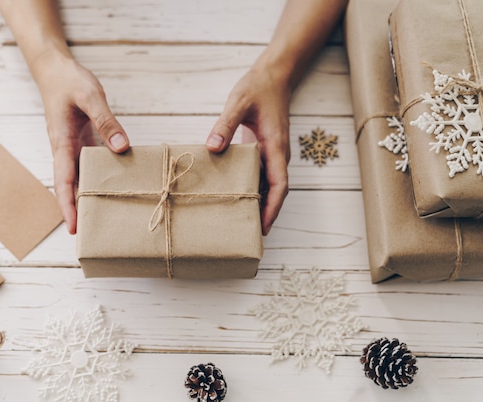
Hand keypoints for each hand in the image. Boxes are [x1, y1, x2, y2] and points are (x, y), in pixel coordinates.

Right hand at [32, 49, 129, 233]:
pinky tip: (110, 186)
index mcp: (61, 142)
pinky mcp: (79, 142)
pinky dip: (95, 179)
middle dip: (75, 210)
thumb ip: (105, 121)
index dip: (67, 205)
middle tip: (88, 235)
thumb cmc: (69, 81)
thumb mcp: (90, 96)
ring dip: (85, 197)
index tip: (73, 227)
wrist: (54, 69)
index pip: (63, 180)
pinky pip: (86, 166)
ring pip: (77, 178)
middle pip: (68, 187)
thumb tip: (120, 147)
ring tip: (101, 217)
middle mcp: (63, 149)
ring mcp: (70, 147)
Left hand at [206, 64, 290, 234]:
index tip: (264, 227)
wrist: (274, 75)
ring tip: (241, 222)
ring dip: (259, 203)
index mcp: (276, 147)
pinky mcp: (263, 149)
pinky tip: (236, 196)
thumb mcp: (239, 102)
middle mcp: (277, 154)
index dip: (273, 208)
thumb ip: (225, 124)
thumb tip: (212, 147)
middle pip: (275, 191)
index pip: (280, 184)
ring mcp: (271, 153)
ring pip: (268, 185)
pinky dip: (252, 188)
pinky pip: (259, 174)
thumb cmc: (258, 87)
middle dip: (266, 213)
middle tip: (250, 235)